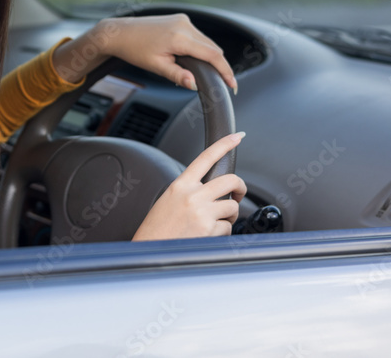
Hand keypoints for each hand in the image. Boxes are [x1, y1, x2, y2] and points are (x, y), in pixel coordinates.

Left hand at [52, 14, 237, 91]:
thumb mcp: (156, 66)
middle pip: (213, 48)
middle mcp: (185, 25)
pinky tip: (196, 59)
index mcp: (180, 37)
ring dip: (210, 56)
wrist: (120, 32)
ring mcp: (183, 20)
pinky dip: (201, 48)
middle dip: (220, 66)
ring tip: (210, 74)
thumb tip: (194, 85)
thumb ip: (177, 75)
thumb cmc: (135, 50)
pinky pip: (198, 36)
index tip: (232, 85)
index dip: (225, 71)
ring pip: (207, 42)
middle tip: (224, 84)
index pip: (212, 55)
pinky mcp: (180, 19)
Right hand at [132, 132, 247, 239]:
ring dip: (229, 216)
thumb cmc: (156, 230)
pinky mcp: (209, 229)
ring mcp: (202, 212)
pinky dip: (221, 233)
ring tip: (214, 223)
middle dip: (240, 187)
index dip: (224, 145)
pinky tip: (206, 236)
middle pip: (230, 181)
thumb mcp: (167, 201)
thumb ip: (189, 192)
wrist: (150, 253)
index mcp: (180, 185)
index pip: (206, 158)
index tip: (237, 138)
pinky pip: (227, 228)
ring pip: (232, 206)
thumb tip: (212, 192)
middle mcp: (192, 195)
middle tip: (239, 194)